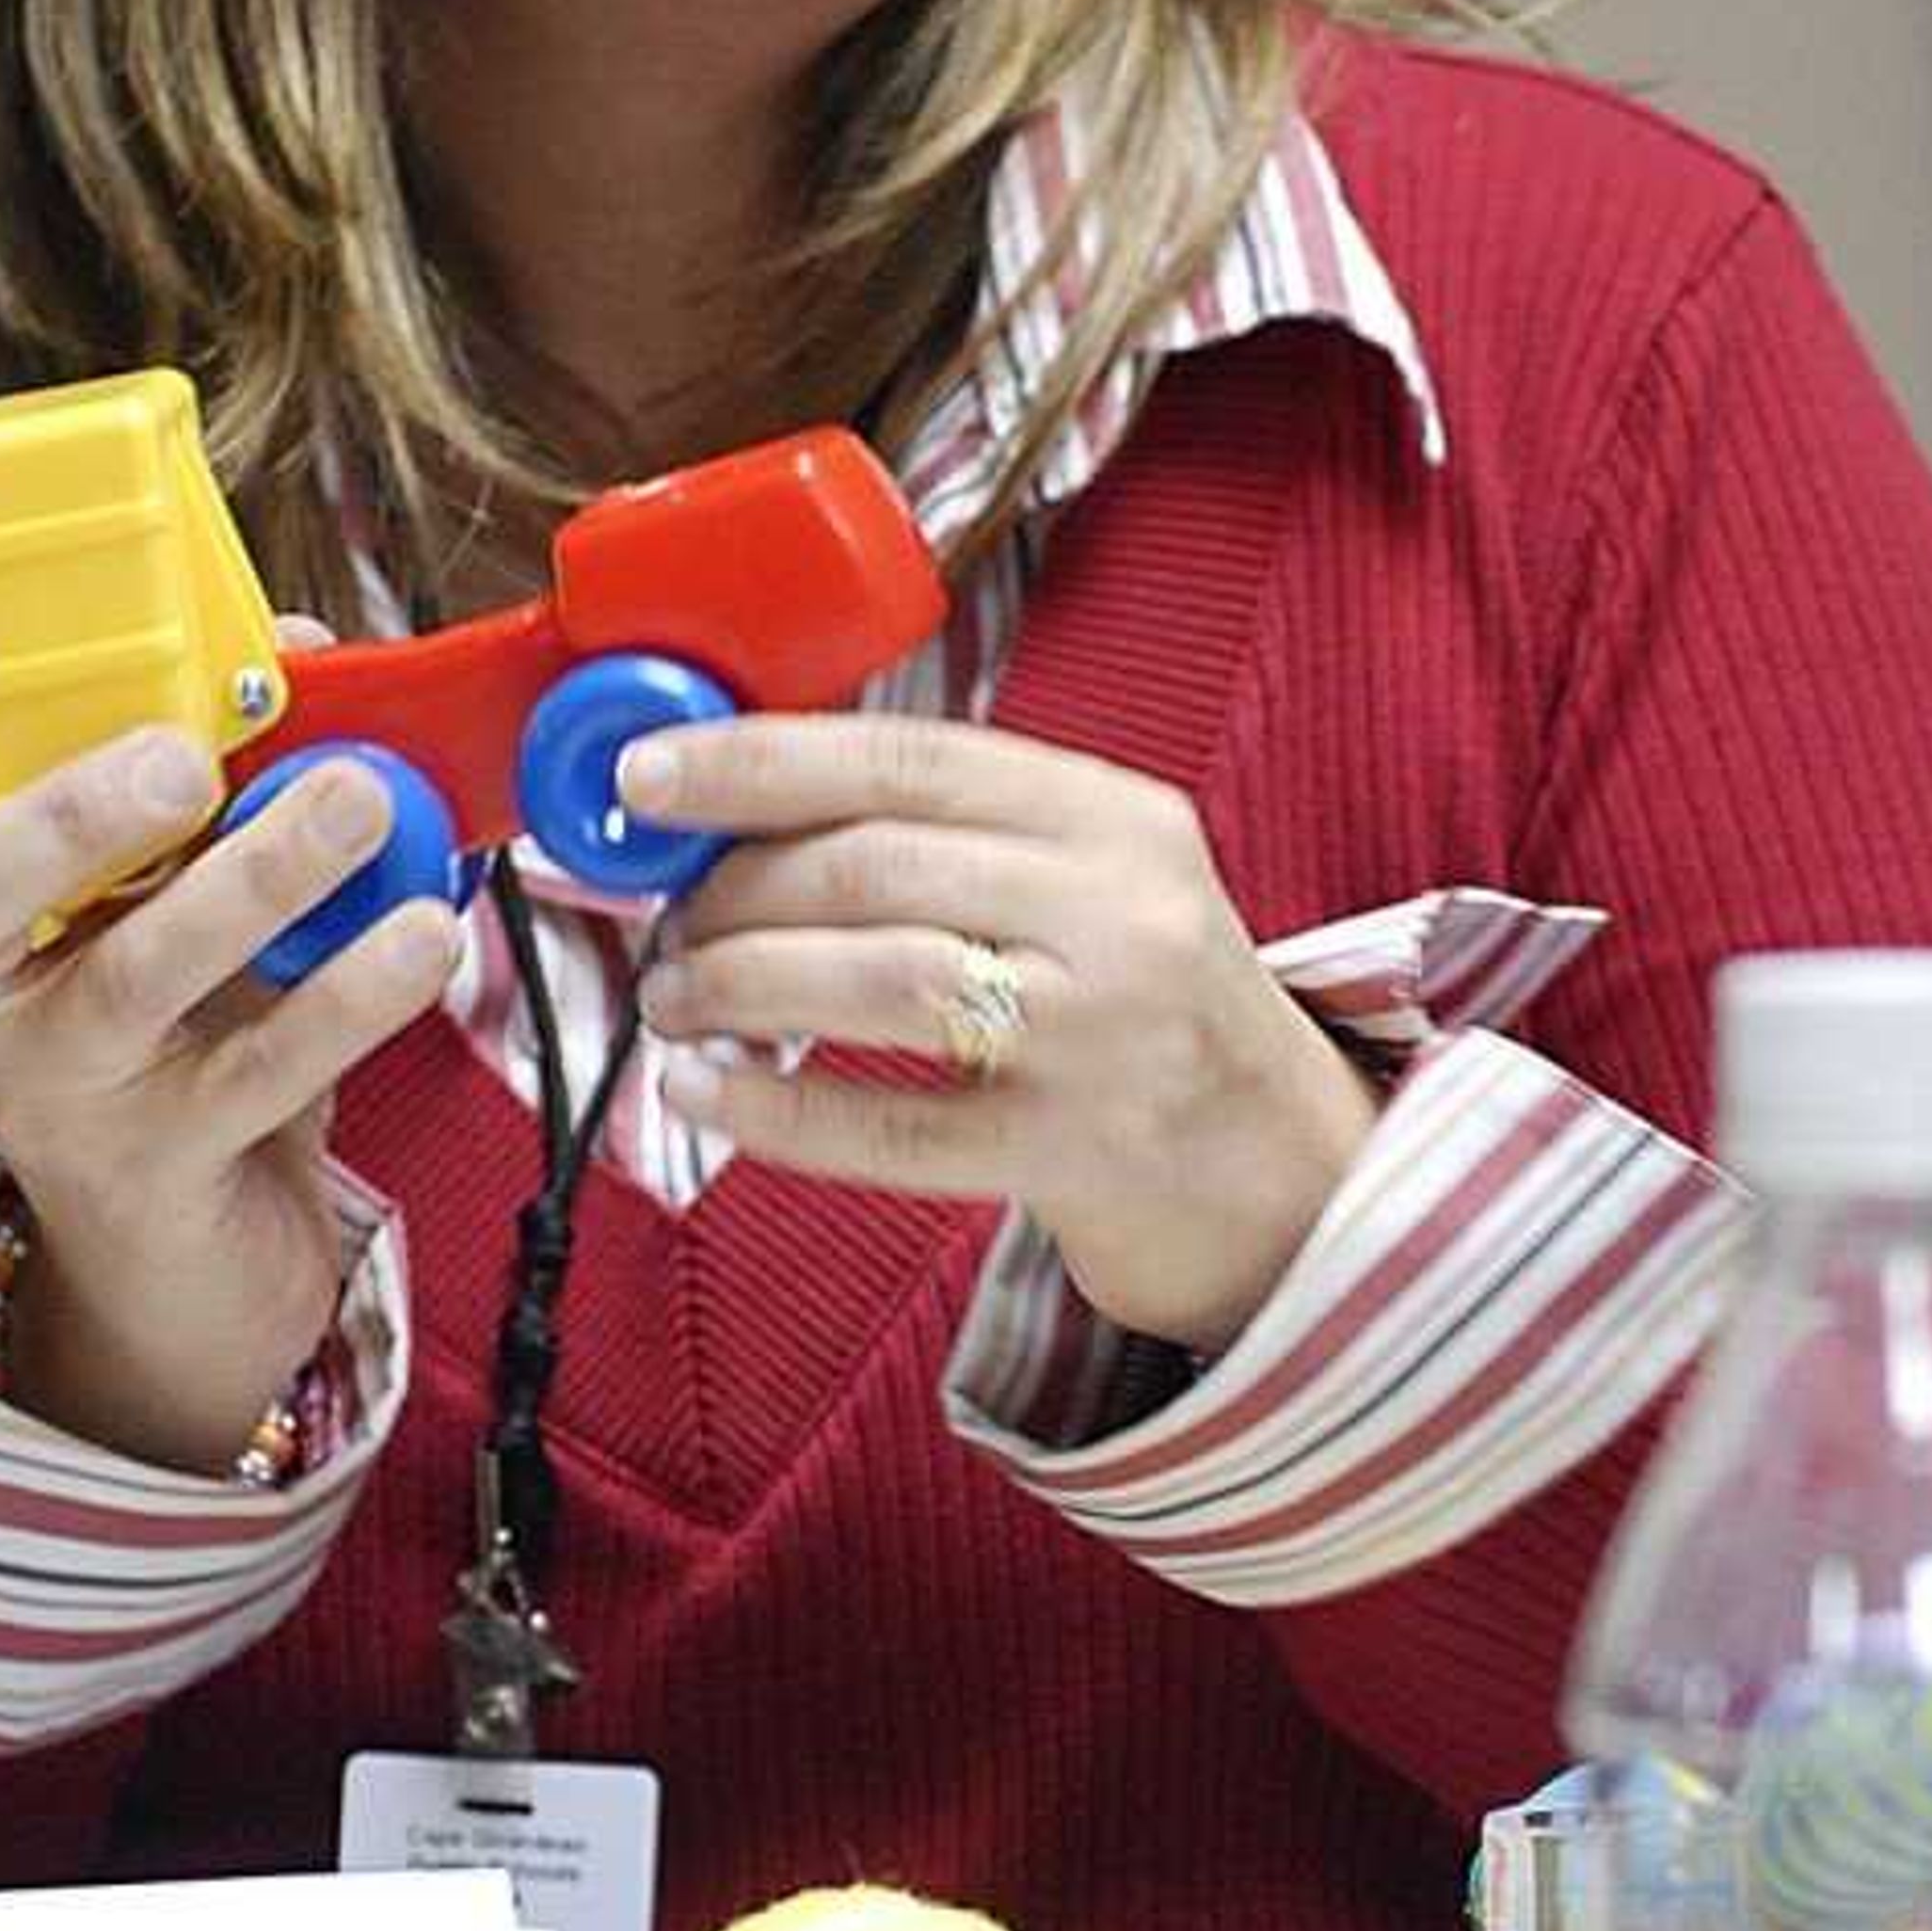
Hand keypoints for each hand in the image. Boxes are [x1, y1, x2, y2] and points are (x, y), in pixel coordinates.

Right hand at [0, 629, 459, 1473]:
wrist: (194, 1271)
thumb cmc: (180, 1047)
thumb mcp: (171, 911)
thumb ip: (210, 788)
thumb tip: (288, 652)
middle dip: (66, 813)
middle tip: (183, 754)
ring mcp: (62, 1097)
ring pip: (132, 979)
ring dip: (251, 881)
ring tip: (356, 801)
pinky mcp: (163, 1170)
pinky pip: (259, 1072)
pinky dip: (351, 994)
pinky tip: (423, 936)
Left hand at [618, 710, 1382, 1354]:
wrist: (1286, 1172)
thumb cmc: (1152, 1009)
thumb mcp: (1097, 880)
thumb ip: (954, 833)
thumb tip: (735, 805)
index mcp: (1119, 819)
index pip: (912, 758)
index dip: (759, 761)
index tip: (645, 774)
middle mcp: (1123, 915)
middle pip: (875, 867)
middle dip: (731, 888)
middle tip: (662, 918)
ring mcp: (1101, 1039)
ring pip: (875, 980)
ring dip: (738, 983)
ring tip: (674, 998)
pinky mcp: (1068, 1154)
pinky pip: (887, 1129)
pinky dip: (774, 1110)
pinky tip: (707, 1094)